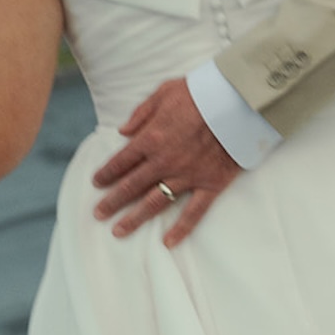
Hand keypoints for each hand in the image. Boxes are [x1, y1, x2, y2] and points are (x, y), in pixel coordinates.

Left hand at [92, 78, 239, 244]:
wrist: (238, 101)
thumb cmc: (202, 92)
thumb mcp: (164, 91)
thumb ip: (141, 113)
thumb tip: (122, 131)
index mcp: (151, 137)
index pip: (121, 161)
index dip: (106, 173)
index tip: (96, 183)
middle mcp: (164, 161)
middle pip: (131, 186)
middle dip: (112, 201)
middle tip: (98, 214)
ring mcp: (187, 176)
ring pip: (154, 203)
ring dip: (134, 219)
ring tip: (118, 232)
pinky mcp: (210, 184)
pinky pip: (193, 212)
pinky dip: (181, 229)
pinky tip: (168, 242)